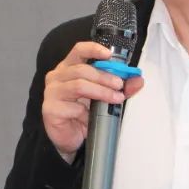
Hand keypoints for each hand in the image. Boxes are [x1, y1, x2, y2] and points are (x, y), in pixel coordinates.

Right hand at [42, 41, 144, 162]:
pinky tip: (90, 117)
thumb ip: (120, 87)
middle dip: (105, 77)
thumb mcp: (105, 97)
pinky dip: (85, 112)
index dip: (93, 49)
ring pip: (79, 85)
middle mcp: (57, 76)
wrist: (72, 139)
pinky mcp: (50, 108)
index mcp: (69, 67)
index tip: (109, 55)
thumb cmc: (84, 113)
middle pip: (82, 69)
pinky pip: (72, 106)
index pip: (78, 50)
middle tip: (120, 85)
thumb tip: (138, 80)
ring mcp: (52, 92)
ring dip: (101, 91)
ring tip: (115, 98)